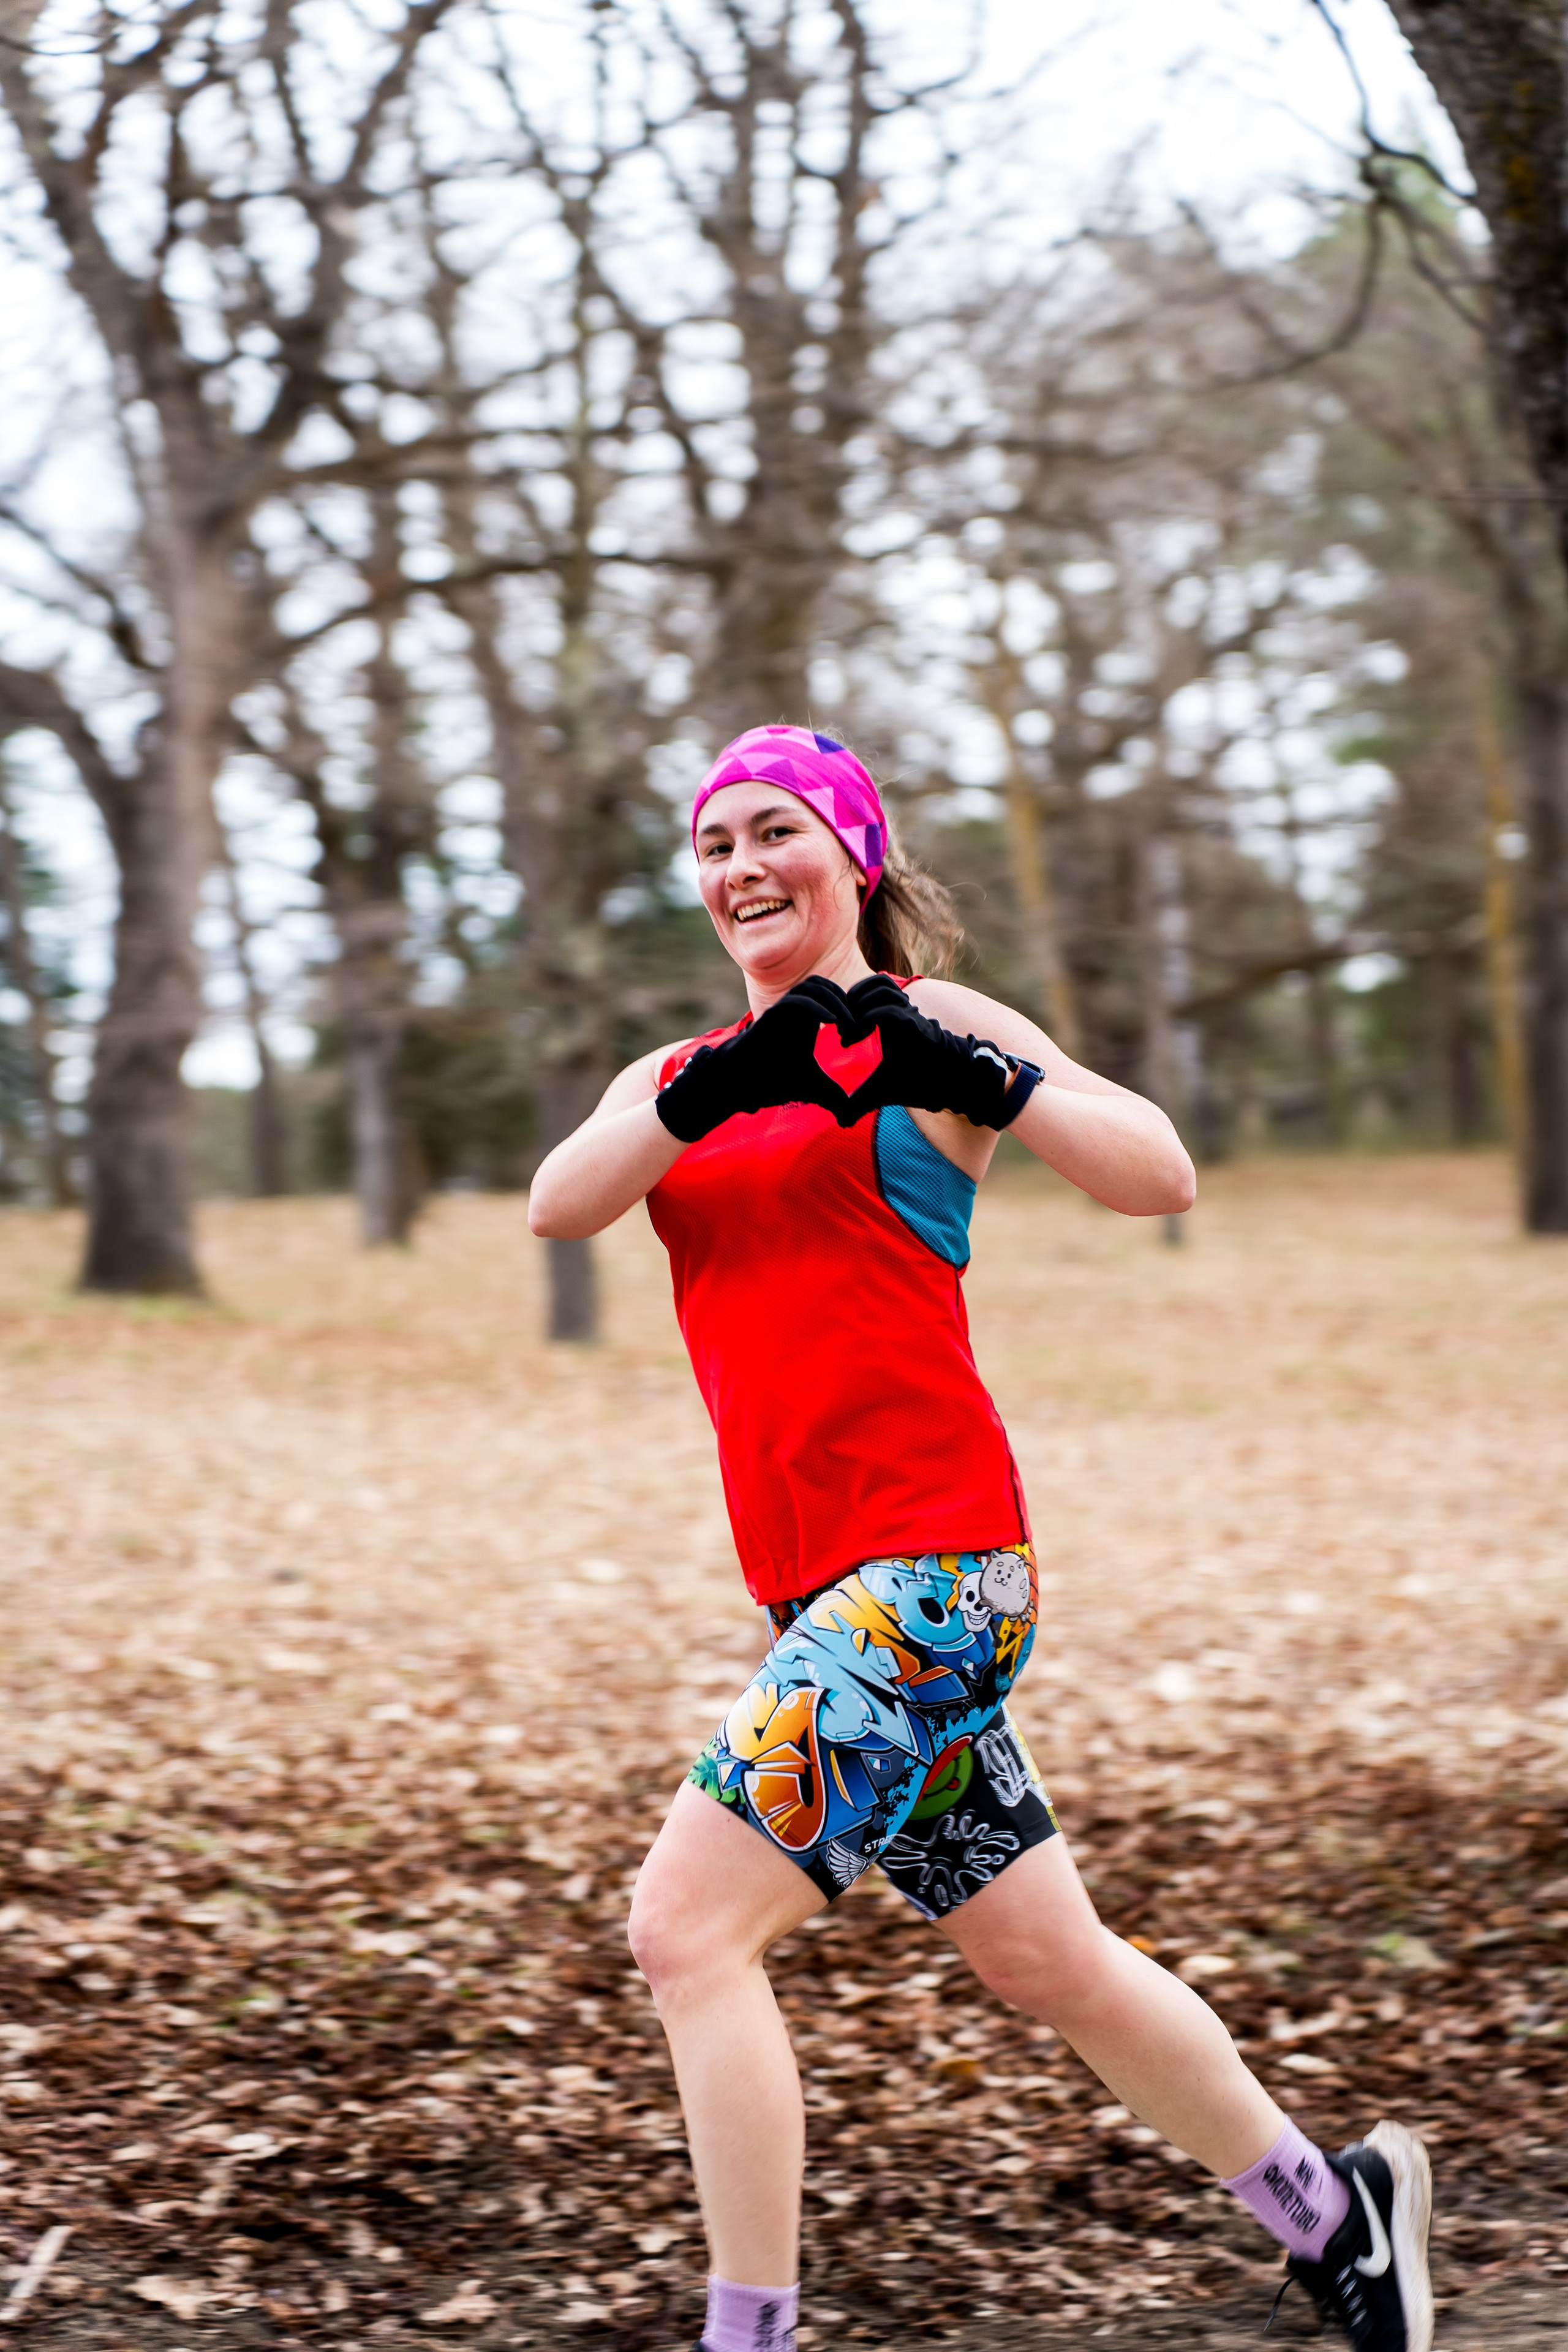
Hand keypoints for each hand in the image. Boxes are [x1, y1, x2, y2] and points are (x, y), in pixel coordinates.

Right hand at [653, 979, 854, 1140]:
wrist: (744, 1086)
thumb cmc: (775, 1082)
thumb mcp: (814, 1089)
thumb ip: (833, 1096)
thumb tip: (850, 1116)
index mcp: (808, 1020)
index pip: (835, 996)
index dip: (852, 1010)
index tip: (860, 1035)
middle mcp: (795, 1010)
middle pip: (826, 985)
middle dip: (846, 1002)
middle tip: (857, 1029)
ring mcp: (782, 1010)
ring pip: (812, 985)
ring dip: (833, 1000)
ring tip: (846, 1025)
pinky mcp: (770, 1016)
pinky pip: (796, 1000)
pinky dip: (815, 1006)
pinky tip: (831, 1023)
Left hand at [834, 976, 1042, 1129]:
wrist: (949, 1087)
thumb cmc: (917, 1083)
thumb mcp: (880, 1092)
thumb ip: (859, 1101)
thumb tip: (841, 1121)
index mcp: (892, 1018)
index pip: (868, 990)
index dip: (848, 1005)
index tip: (840, 1036)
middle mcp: (902, 1011)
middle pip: (875, 981)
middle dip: (852, 998)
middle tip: (840, 1029)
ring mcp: (911, 1016)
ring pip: (881, 988)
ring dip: (859, 1005)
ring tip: (849, 1032)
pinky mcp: (916, 1027)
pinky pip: (887, 1011)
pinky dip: (866, 1019)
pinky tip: (856, 1041)